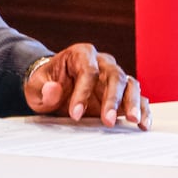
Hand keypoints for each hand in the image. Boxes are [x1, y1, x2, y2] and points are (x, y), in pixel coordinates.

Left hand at [23, 43, 149, 128]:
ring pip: (130, 85)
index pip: (88, 70)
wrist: (52, 88)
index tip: (75, 113)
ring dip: (133, 103)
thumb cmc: (45, 84)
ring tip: (134, 121)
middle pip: (114, 76)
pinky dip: (143, 110)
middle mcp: (102, 62)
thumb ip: (42, 88)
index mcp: (80, 54)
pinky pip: (139, 98)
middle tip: (108, 120)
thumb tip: (53, 89)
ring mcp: (115, 77)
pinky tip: (143, 124)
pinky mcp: (123, 93)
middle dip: (112, 99)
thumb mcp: (34, 87)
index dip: (83, 92)